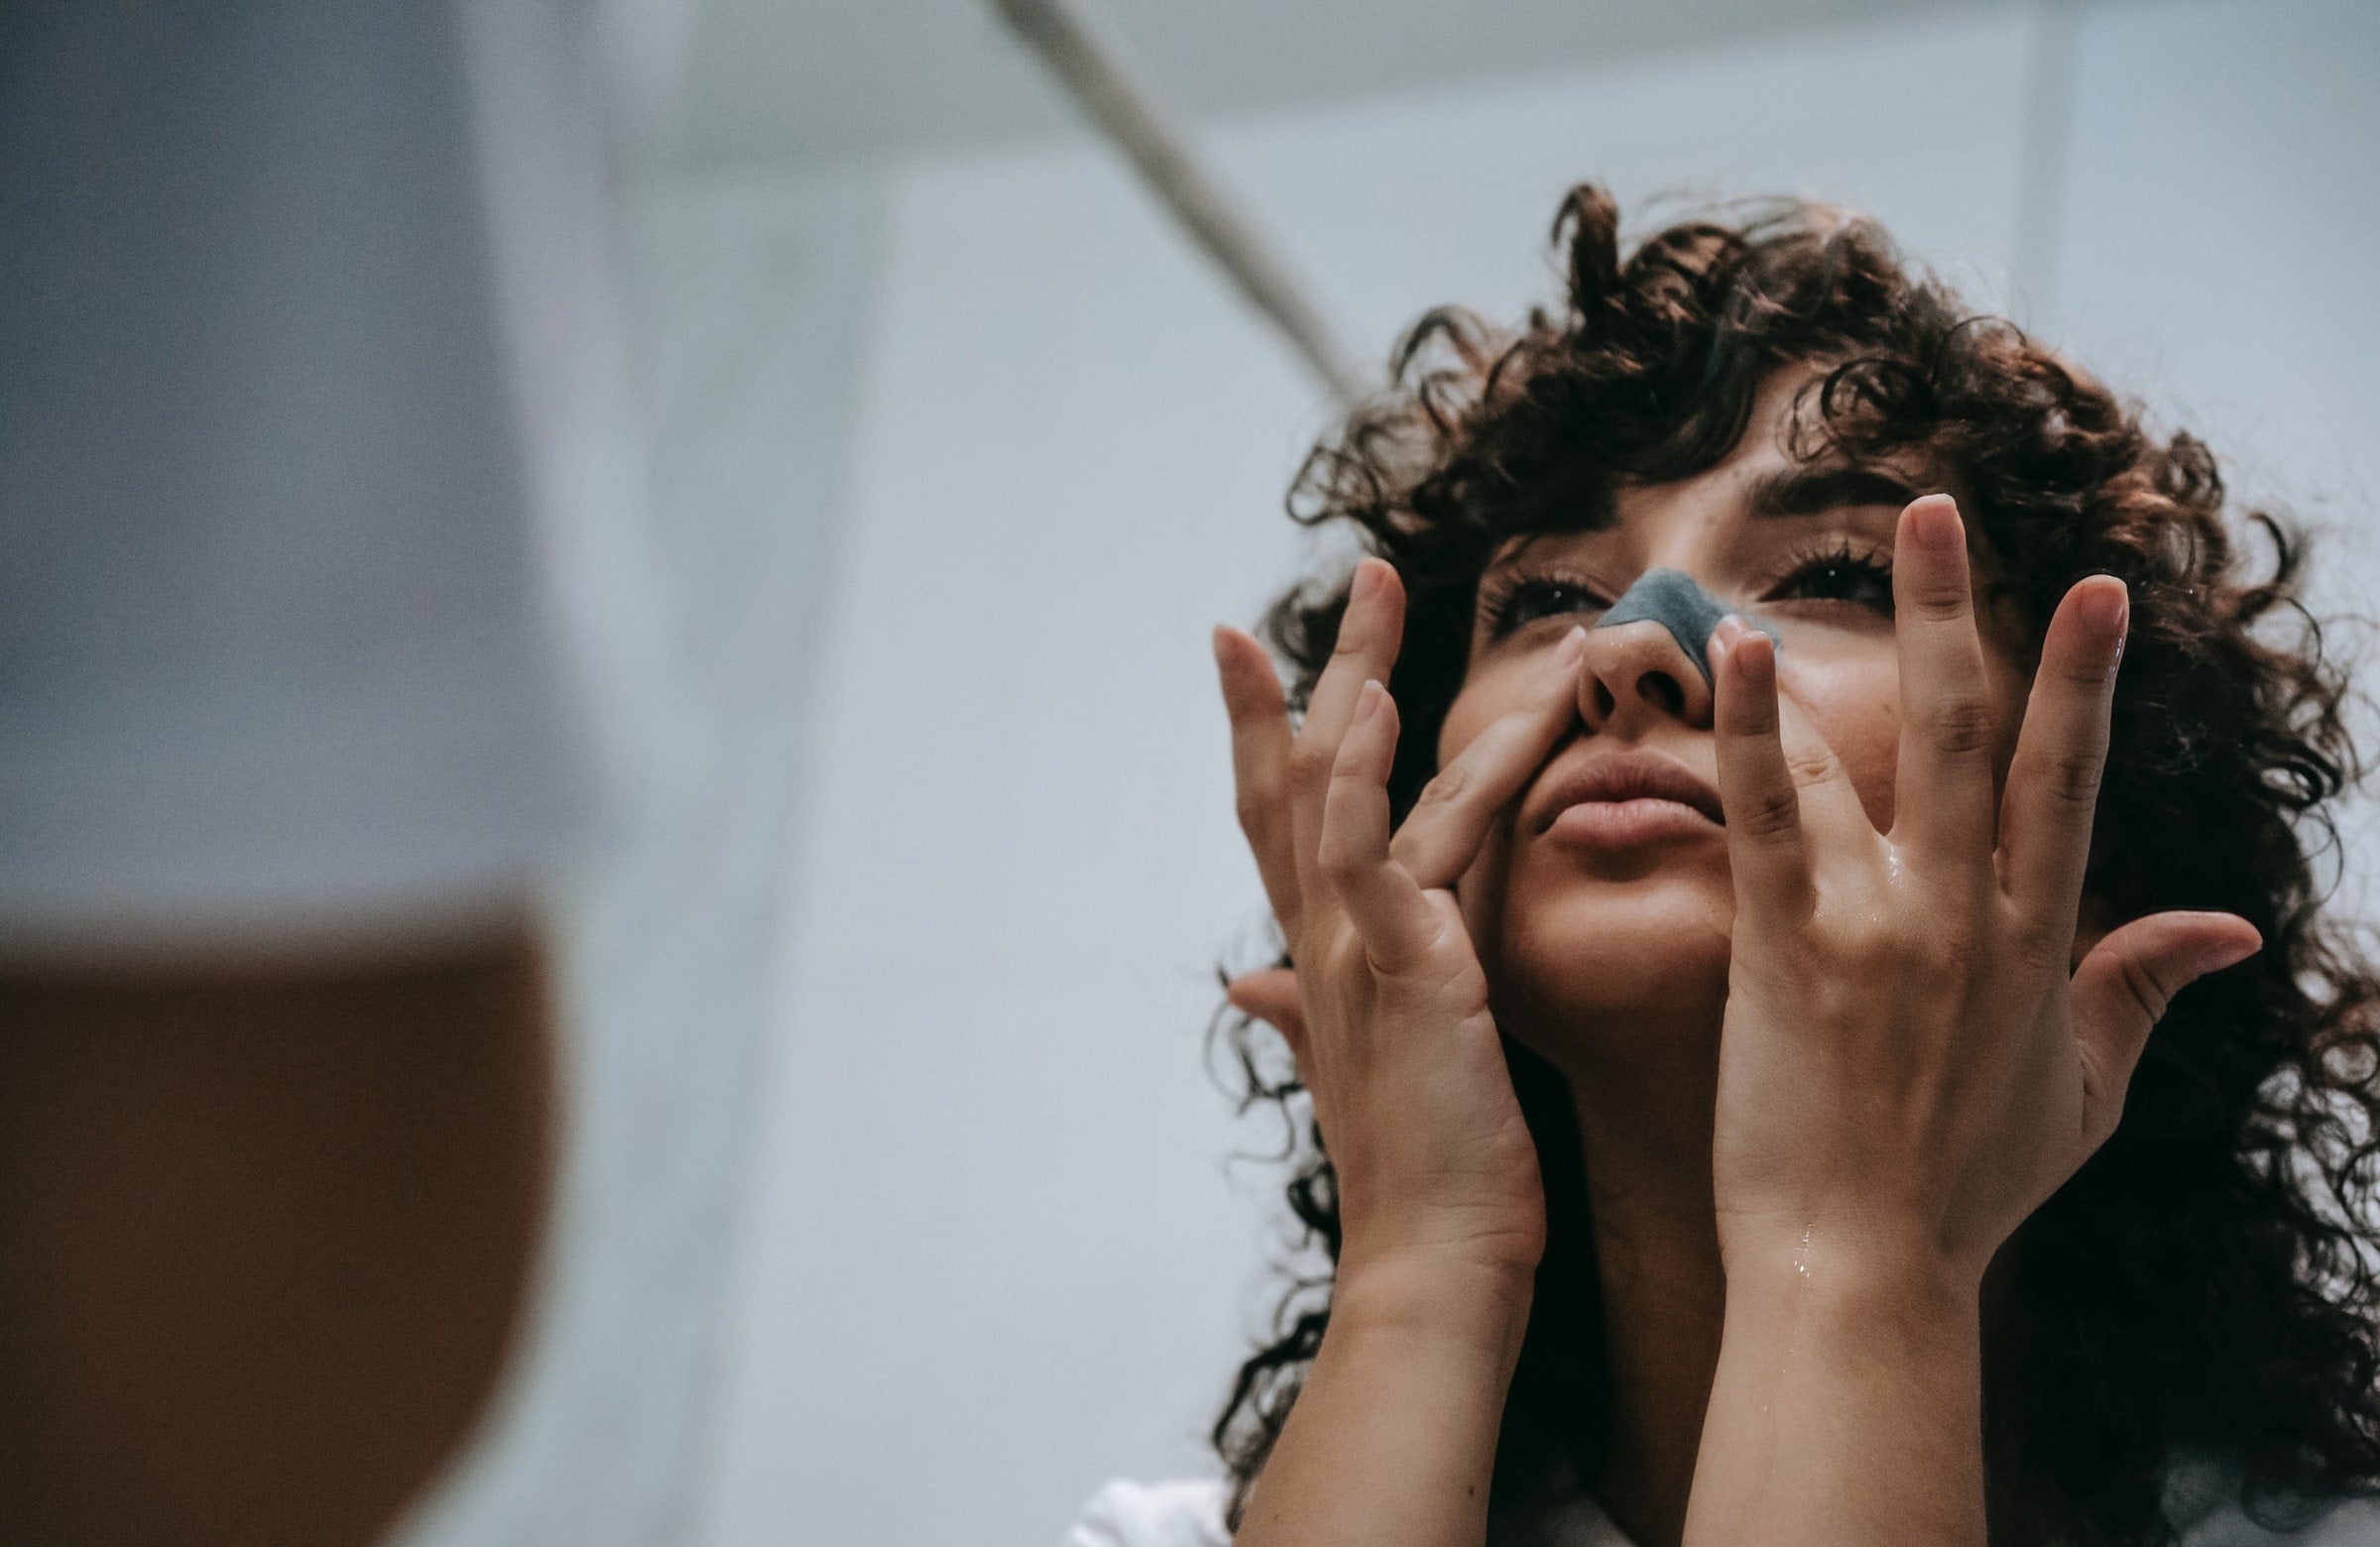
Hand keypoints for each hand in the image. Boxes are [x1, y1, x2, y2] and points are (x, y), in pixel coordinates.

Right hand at [1215, 557, 1583, 1283]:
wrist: (1438, 1261)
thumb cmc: (1421, 1171)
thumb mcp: (1363, 1065)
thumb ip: (1305, 1008)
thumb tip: (1243, 983)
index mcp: (1325, 951)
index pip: (1282, 815)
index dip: (1260, 726)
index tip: (1246, 647)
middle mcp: (1324, 934)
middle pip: (1300, 773)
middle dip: (1322, 667)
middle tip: (1364, 569)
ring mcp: (1354, 944)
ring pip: (1342, 787)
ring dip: (1363, 677)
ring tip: (1388, 588)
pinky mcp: (1398, 965)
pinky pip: (1371, 849)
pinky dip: (1366, 775)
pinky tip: (1376, 708)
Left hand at [1704, 493, 2259, 1289]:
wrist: (1862, 1270)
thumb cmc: (1964, 1191)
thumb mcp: (2082, 1092)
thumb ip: (2142, 993)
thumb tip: (2230, 932)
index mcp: (2039, 943)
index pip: (2066, 781)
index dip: (2082, 679)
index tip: (2097, 589)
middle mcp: (1968, 917)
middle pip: (1968, 732)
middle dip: (1957, 610)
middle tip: (1938, 508)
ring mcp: (1882, 929)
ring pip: (1862, 758)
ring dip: (1822, 654)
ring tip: (1774, 574)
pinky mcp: (1792, 952)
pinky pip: (1768, 816)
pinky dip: (1752, 730)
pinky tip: (1735, 655)